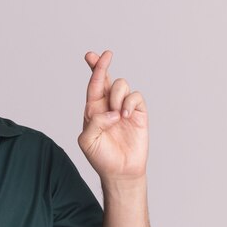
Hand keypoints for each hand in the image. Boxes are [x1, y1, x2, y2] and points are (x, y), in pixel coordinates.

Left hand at [77, 51, 147, 181]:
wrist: (120, 171)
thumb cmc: (101, 157)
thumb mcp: (88, 141)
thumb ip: (94, 122)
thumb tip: (111, 111)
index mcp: (93, 110)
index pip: (93, 86)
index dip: (93, 70)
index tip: (91, 55)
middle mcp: (108, 106)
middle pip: (106, 78)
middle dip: (102, 65)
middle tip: (105, 55)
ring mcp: (124, 108)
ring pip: (121, 85)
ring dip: (117, 97)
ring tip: (117, 115)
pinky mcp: (139, 113)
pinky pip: (136, 97)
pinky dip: (130, 103)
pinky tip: (126, 116)